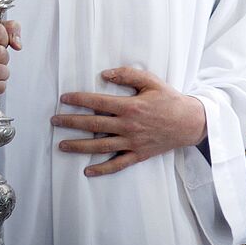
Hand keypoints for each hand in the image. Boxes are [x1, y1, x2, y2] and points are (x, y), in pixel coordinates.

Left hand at [51, 67, 206, 177]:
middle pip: (94, 125)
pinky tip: (87, 170)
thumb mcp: (152, 82)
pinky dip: (102, 169)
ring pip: (100, 146)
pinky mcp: (139, 154)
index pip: (98, 103)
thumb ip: (129, 75)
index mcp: (130, 107)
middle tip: (54, 121)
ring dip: (79, 146)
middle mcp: (128, 126)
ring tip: (62, 145)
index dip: (79, 100)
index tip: (64, 99)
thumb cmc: (171, 100)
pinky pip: (117, 164)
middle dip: (71, 122)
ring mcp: (132, 142)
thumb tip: (106, 74)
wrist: (191, 122)